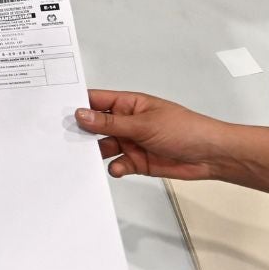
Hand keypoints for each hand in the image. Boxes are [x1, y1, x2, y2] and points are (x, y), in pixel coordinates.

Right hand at [75, 90, 235, 180]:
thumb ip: (110, 123)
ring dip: (96, 152)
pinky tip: (117, 168)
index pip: (97, 101)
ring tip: (86, 158)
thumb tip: (82, 115)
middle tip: (65, 139)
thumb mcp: (144, 124)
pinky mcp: (137, 161)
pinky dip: (114, 167)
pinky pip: (117, 164)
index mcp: (129, 104)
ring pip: (104, 147)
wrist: (210, 156)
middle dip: (82, 132)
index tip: (58, 112)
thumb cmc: (186, 129)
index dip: (78, 105)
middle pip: (96, 126)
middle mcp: (128, 122)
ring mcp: (131, 142)